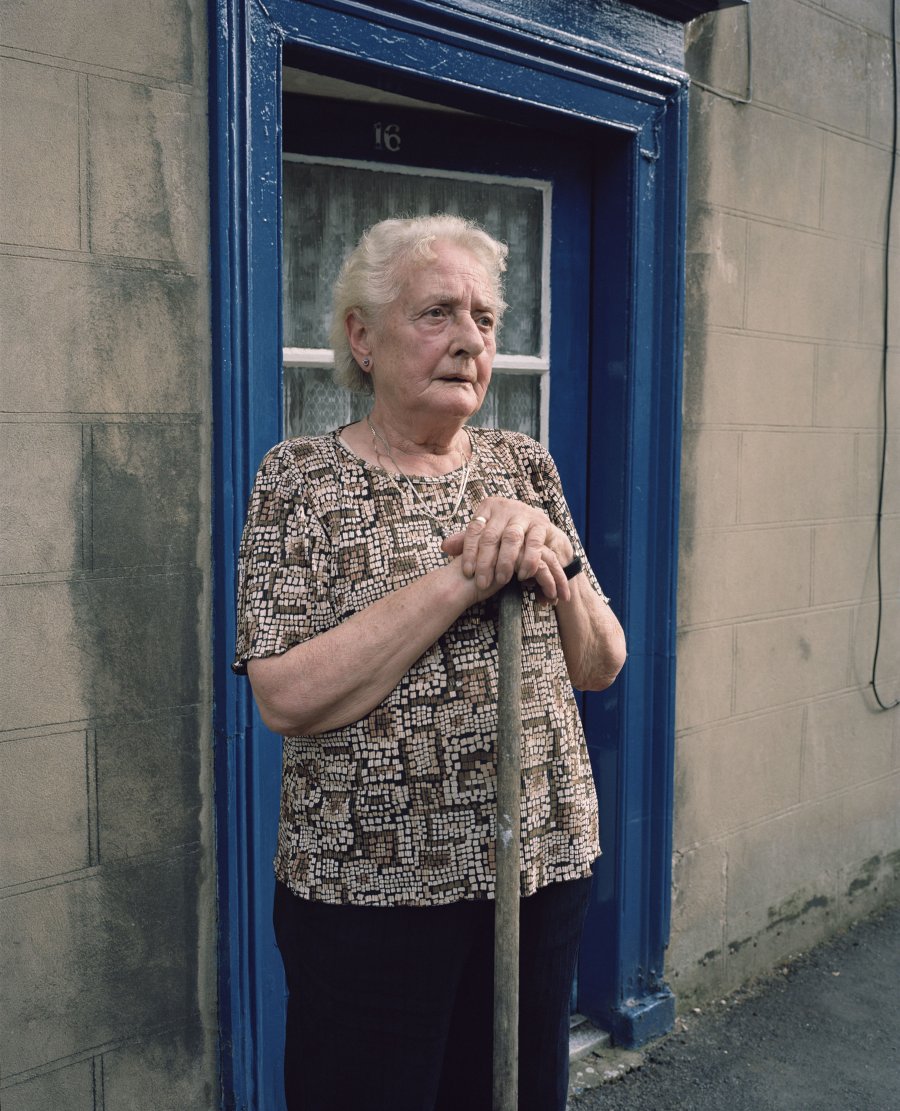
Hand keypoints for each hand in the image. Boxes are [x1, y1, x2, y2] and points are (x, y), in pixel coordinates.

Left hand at [441, 498, 574, 604]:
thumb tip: (445, 547)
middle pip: (490, 536)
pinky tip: (522, 575)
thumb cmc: (508, 535)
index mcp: (488, 508)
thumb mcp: (487, 535)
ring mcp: (524, 514)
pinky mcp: (541, 524)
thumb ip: (467, 541)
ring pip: (511, 539)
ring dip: (505, 562)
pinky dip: (527, 560)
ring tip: (501, 581)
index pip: (474, 530)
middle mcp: (505, 508)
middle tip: (482, 583)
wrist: (541, 531)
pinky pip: (533, 543)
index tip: (467, 573)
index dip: (469, 552)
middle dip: (485, 562)